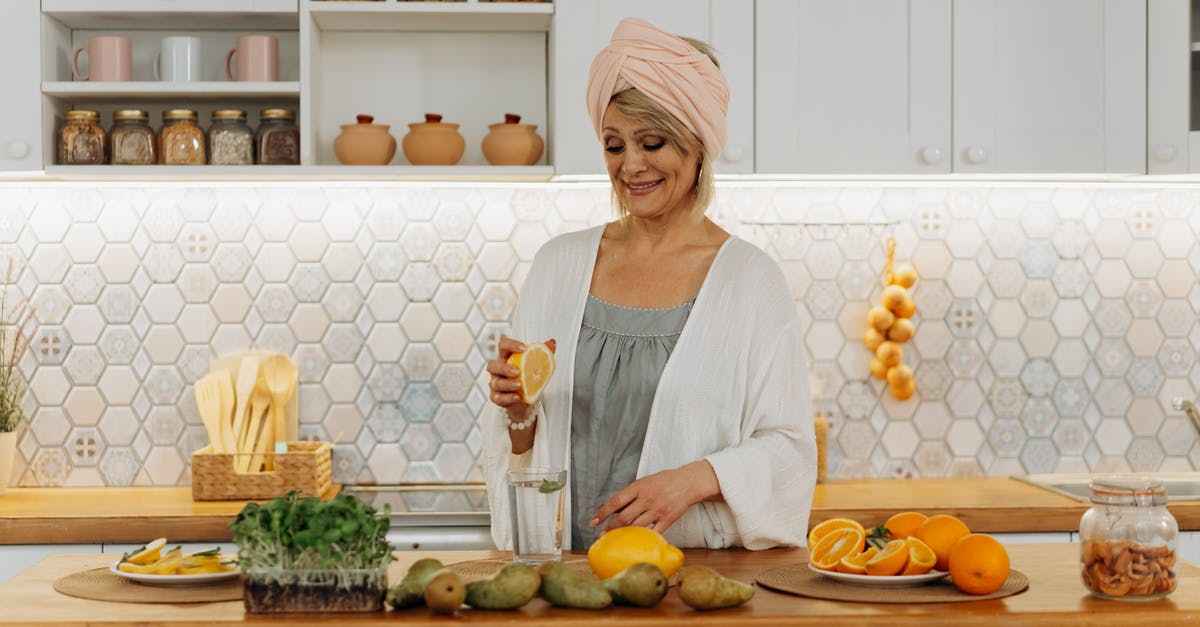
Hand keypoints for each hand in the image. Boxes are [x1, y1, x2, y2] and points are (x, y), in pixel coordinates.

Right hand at [485, 336, 556, 421]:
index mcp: (506, 358)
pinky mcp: (497, 398)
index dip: (511, 345)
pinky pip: (498, 398)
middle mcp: (498, 370)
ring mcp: (496, 384)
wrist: (525, 399)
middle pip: (492, 365)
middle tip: (517, 371)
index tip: (524, 348)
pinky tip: (517, 397)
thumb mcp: (537, 366)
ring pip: (495, 383)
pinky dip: (508, 398)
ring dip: (507, 384)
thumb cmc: (527, 379)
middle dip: (504, 368)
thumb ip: (543, 354)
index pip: (503, 346)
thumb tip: (552, 342)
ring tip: (519, 385)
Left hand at [589, 460, 719, 534]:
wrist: (688, 482)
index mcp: (639, 487)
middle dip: (610, 527)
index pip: (615, 501)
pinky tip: (638, 542)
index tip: (593, 521)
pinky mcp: (667, 519)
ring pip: (636, 526)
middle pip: (624, 517)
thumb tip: (613, 507)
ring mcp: (657, 510)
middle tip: (602, 534)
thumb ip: (630, 494)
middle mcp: (647, 499)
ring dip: (624, 534)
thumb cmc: (664, 481)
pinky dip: (645, 538)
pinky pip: (654, 533)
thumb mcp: (645, 482)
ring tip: (616, 539)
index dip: (602, 512)